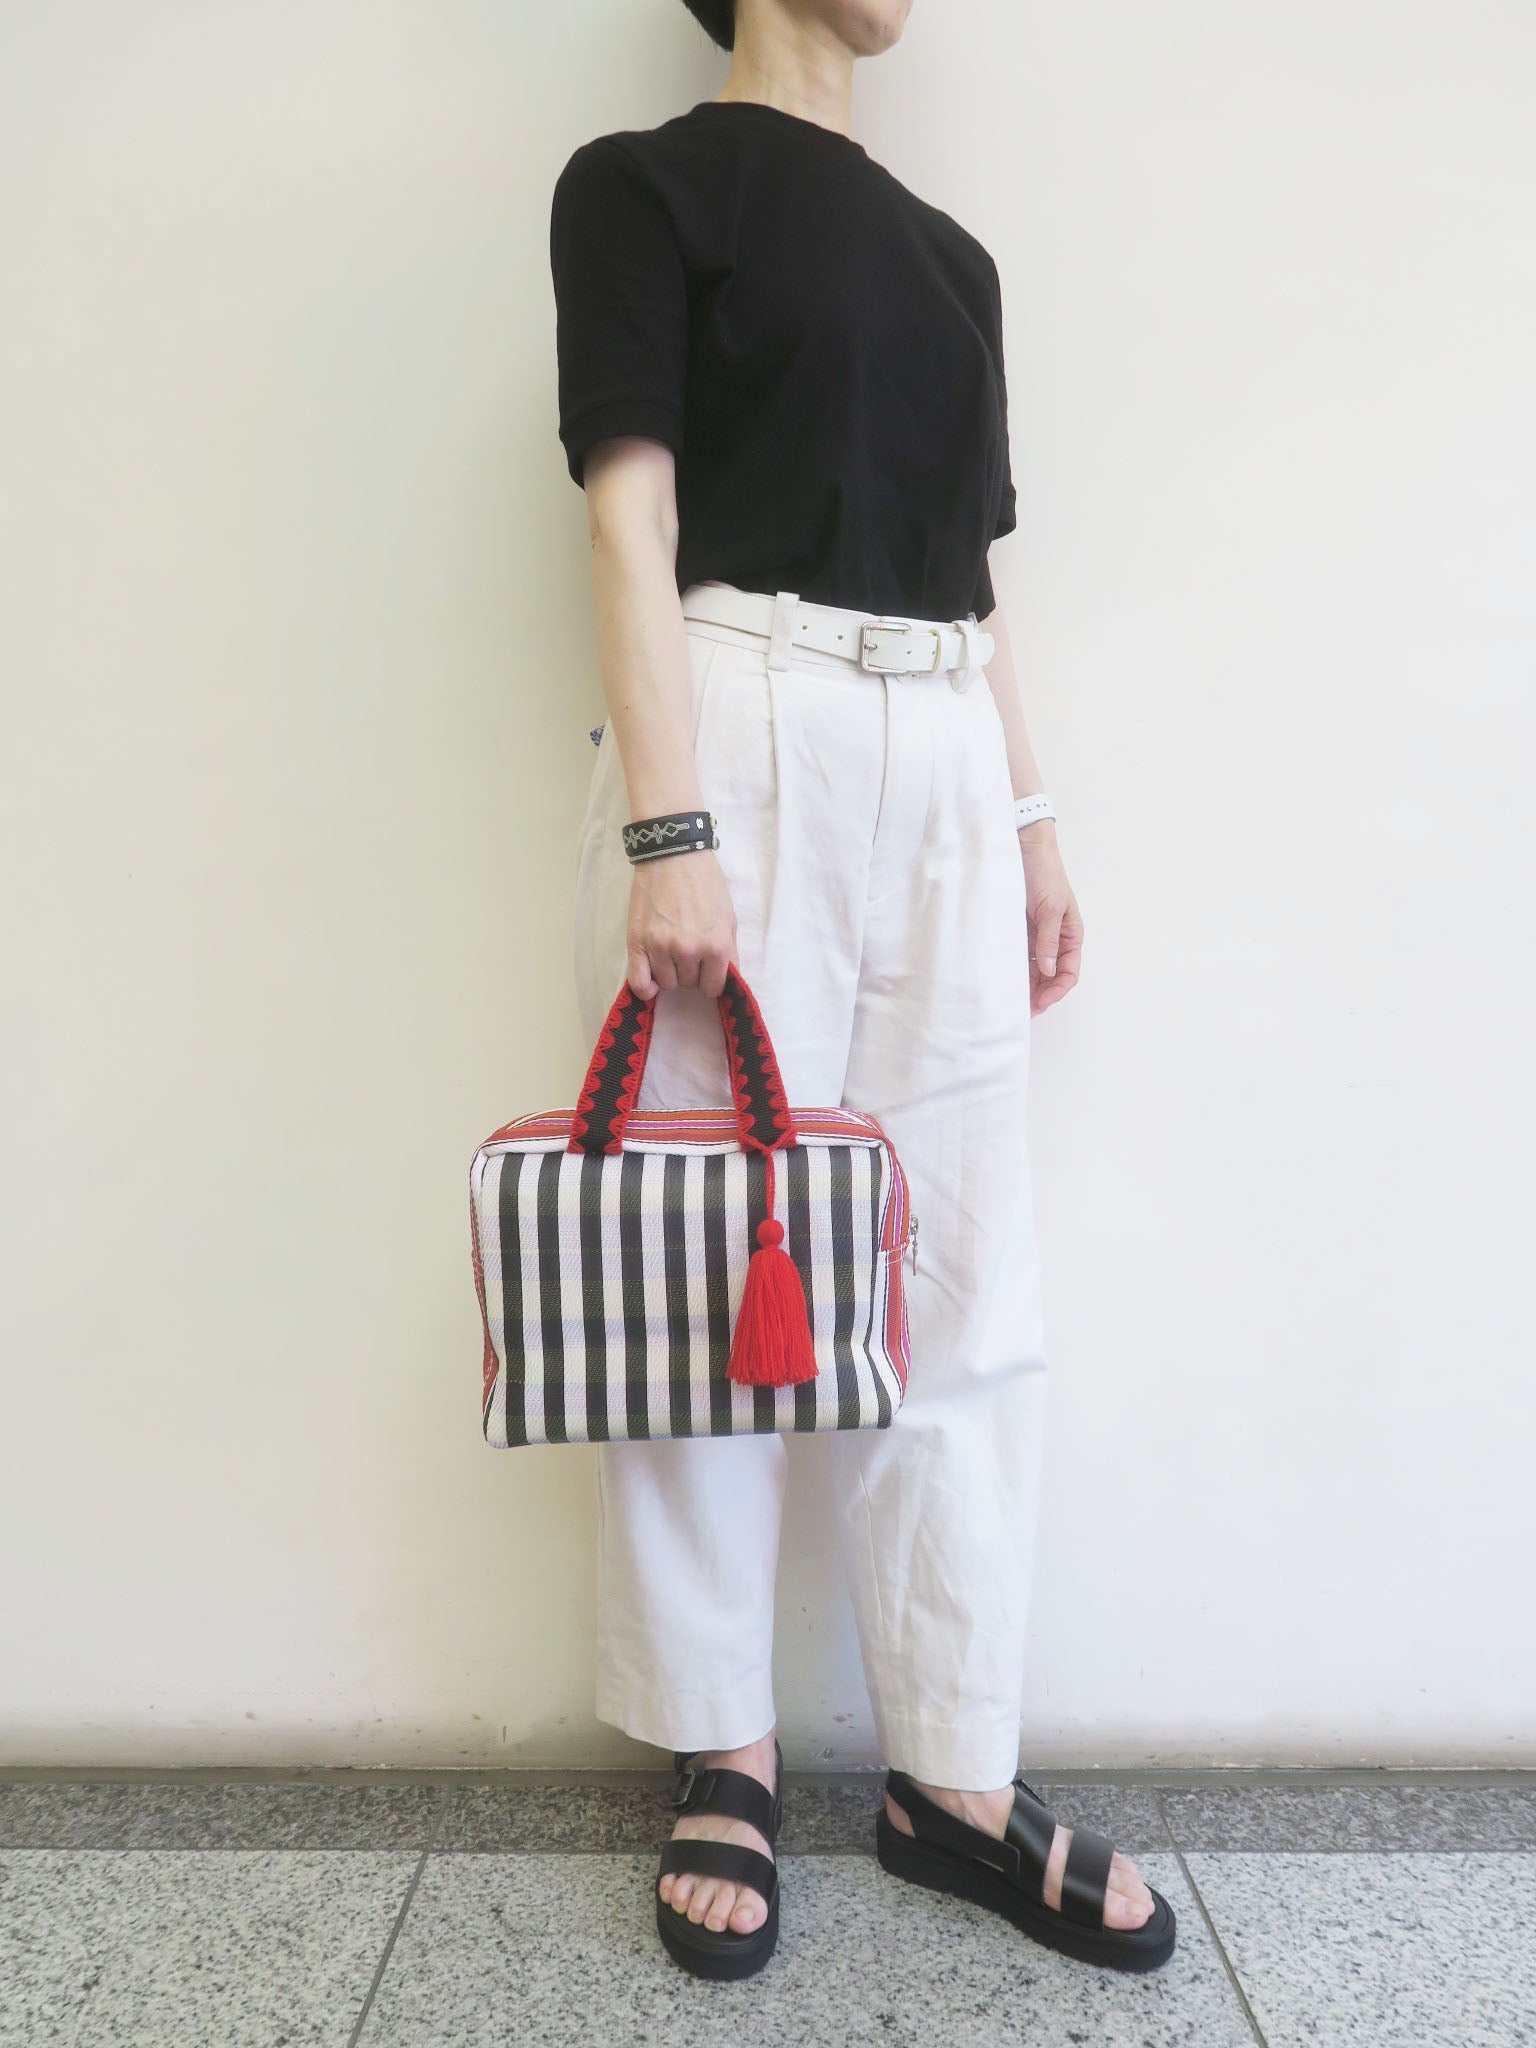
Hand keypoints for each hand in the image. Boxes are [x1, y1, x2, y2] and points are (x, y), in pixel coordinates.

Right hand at [627, 849, 738, 999]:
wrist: (673, 856)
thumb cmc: (704, 883)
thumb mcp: (728, 917)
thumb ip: (729, 952)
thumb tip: (727, 980)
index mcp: (716, 946)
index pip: (713, 988)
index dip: (710, 980)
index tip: (706, 970)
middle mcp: (689, 951)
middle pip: (688, 985)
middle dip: (690, 972)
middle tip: (687, 950)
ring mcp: (661, 948)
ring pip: (666, 983)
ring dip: (669, 972)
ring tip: (670, 950)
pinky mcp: (638, 942)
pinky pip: (639, 983)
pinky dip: (646, 988)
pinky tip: (652, 979)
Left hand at [1019, 826, 1081, 1015]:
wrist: (1022, 848)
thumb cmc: (1044, 873)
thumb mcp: (1050, 907)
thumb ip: (1048, 939)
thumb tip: (1048, 970)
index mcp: (1070, 935)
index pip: (1068, 973)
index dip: (1056, 991)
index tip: (1040, 1003)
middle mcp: (1053, 940)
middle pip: (1050, 978)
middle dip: (1039, 995)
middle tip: (1020, 1012)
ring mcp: (1034, 938)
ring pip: (1032, 972)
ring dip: (1024, 987)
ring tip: (1009, 1003)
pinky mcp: (1017, 933)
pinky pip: (1016, 959)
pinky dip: (1011, 972)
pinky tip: (1001, 982)